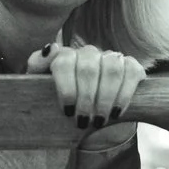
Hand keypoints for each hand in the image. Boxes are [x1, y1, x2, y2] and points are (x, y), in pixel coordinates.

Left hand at [26, 41, 146, 146]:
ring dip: (105, 98)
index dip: (66, 87)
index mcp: (65, 56)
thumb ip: (37, 65)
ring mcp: (110, 57)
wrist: (87, 117)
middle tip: (82, 121)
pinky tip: (116, 112)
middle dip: (86, 98)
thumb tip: (50, 48)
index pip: (64, 61)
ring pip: (111, 68)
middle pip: (88, 68)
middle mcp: (88, 53)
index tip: (67, 111)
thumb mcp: (40, 87)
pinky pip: (131, 72)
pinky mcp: (130, 66)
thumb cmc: (59, 102)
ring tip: (98, 120)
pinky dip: (123, 94)